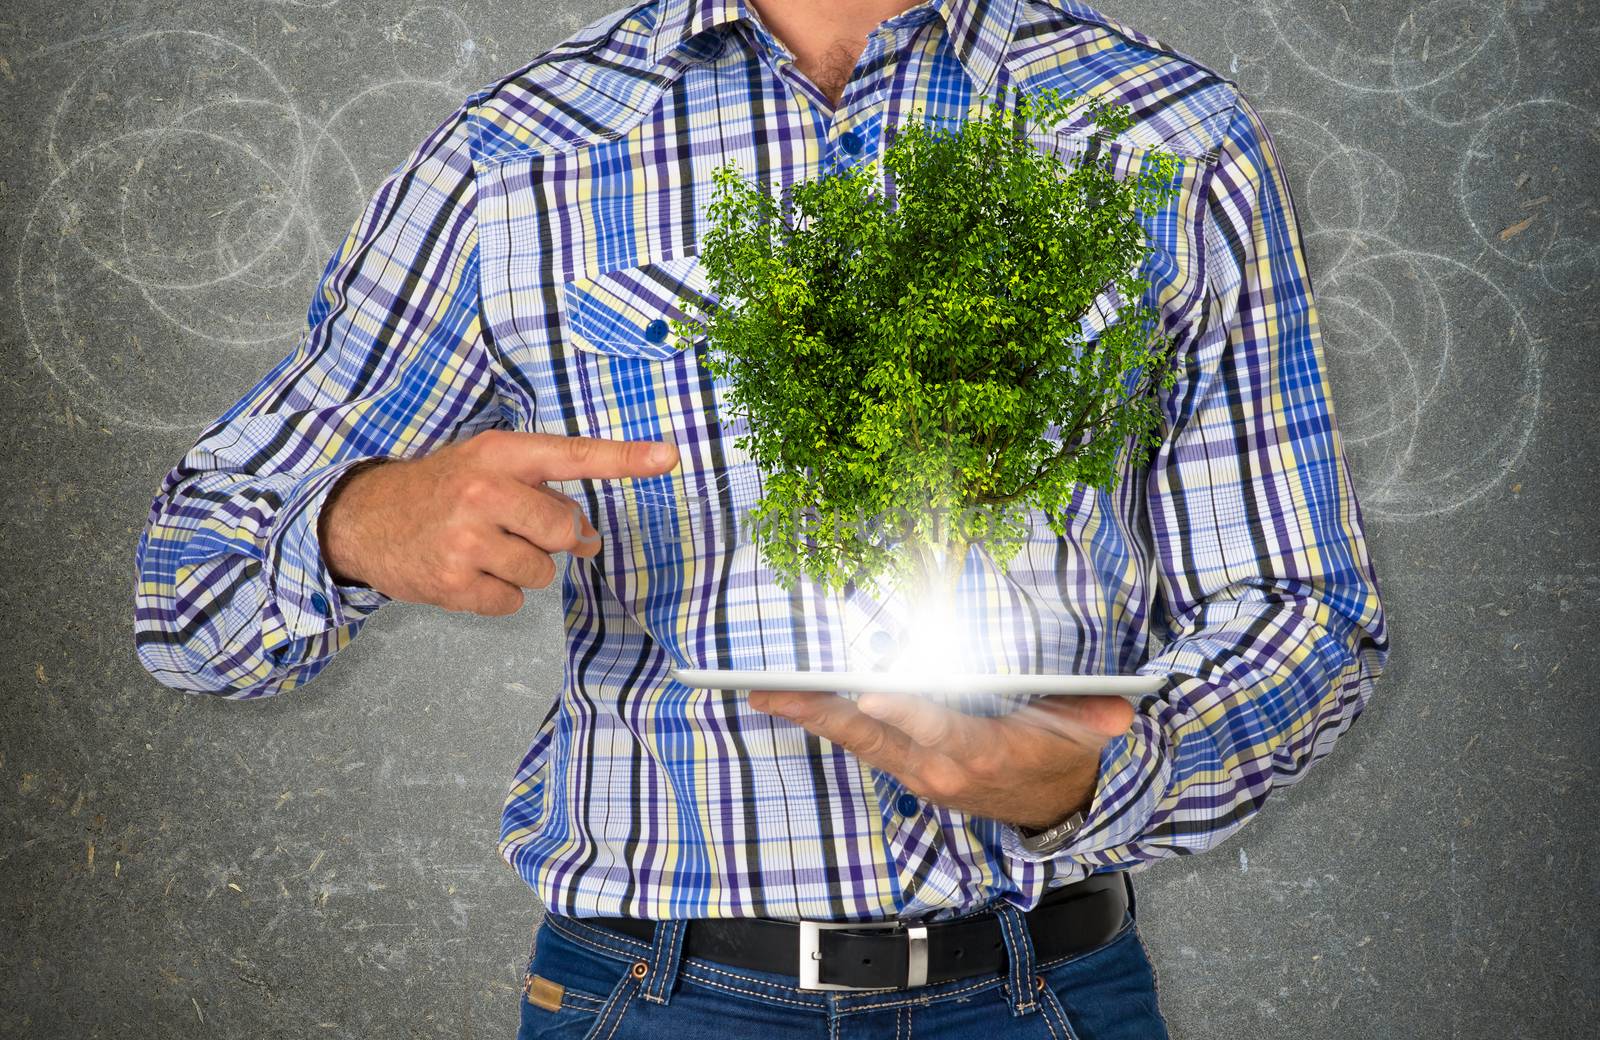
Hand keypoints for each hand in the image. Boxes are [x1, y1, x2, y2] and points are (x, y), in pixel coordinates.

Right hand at [319, 429, 678, 614]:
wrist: (364, 519)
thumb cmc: (439, 491)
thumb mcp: (487, 468)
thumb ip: (542, 491)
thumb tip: (589, 536)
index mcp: (499, 455)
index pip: (574, 455)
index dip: (626, 458)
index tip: (669, 456)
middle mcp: (483, 491)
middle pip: (564, 530)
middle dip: (553, 539)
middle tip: (520, 531)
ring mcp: (466, 539)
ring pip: (541, 572)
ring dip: (522, 568)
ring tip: (482, 549)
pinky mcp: (453, 583)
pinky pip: (511, 601)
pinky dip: (496, 593)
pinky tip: (466, 572)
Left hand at [747, 689, 1134, 829]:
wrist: (1060, 810)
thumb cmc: (1066, 754)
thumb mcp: (1088, 732)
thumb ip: (1096, 718)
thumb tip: (1117, 713)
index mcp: (984, 753)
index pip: (938, 728)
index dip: (904, 710)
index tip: (866, 690)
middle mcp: (943, 769)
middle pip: (875, 736)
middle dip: (821, 712)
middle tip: (770, 690)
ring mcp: (922, 776)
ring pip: (861, 742)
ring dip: (812, 718)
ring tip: (765, 691)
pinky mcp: (912, 775)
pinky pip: (866, 746)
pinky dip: (831, 724)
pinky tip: (797, 703)